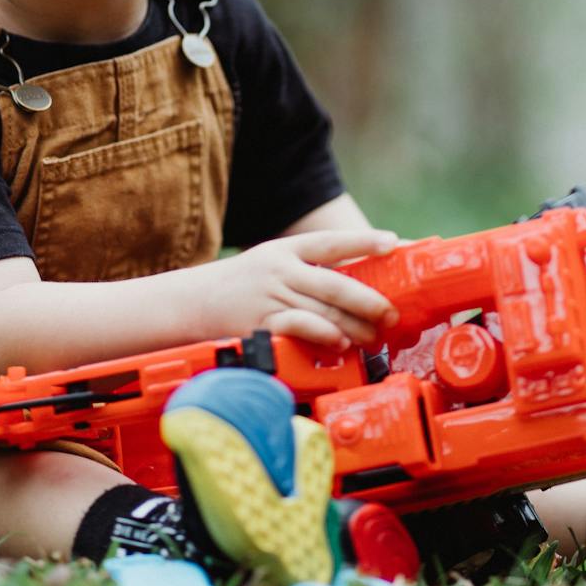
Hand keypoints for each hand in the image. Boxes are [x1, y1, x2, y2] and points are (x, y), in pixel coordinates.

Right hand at [196, 230, 401, 348]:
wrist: (193, 302)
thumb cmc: (243, 285)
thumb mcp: (272, 263)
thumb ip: (309, 270)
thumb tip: (358, 286)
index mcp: (286, 249)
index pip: (330, 242)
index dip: (363, 241)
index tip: (392, 243)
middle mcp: (280, 270)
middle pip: (335, 284)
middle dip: (370, 301)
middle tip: (391, 314)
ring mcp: (271, 297)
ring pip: (325, 311)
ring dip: (355, 327)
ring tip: (374, 337)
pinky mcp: (263, 325)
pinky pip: (301, 329)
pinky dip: (324, 336)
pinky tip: (340, 343)